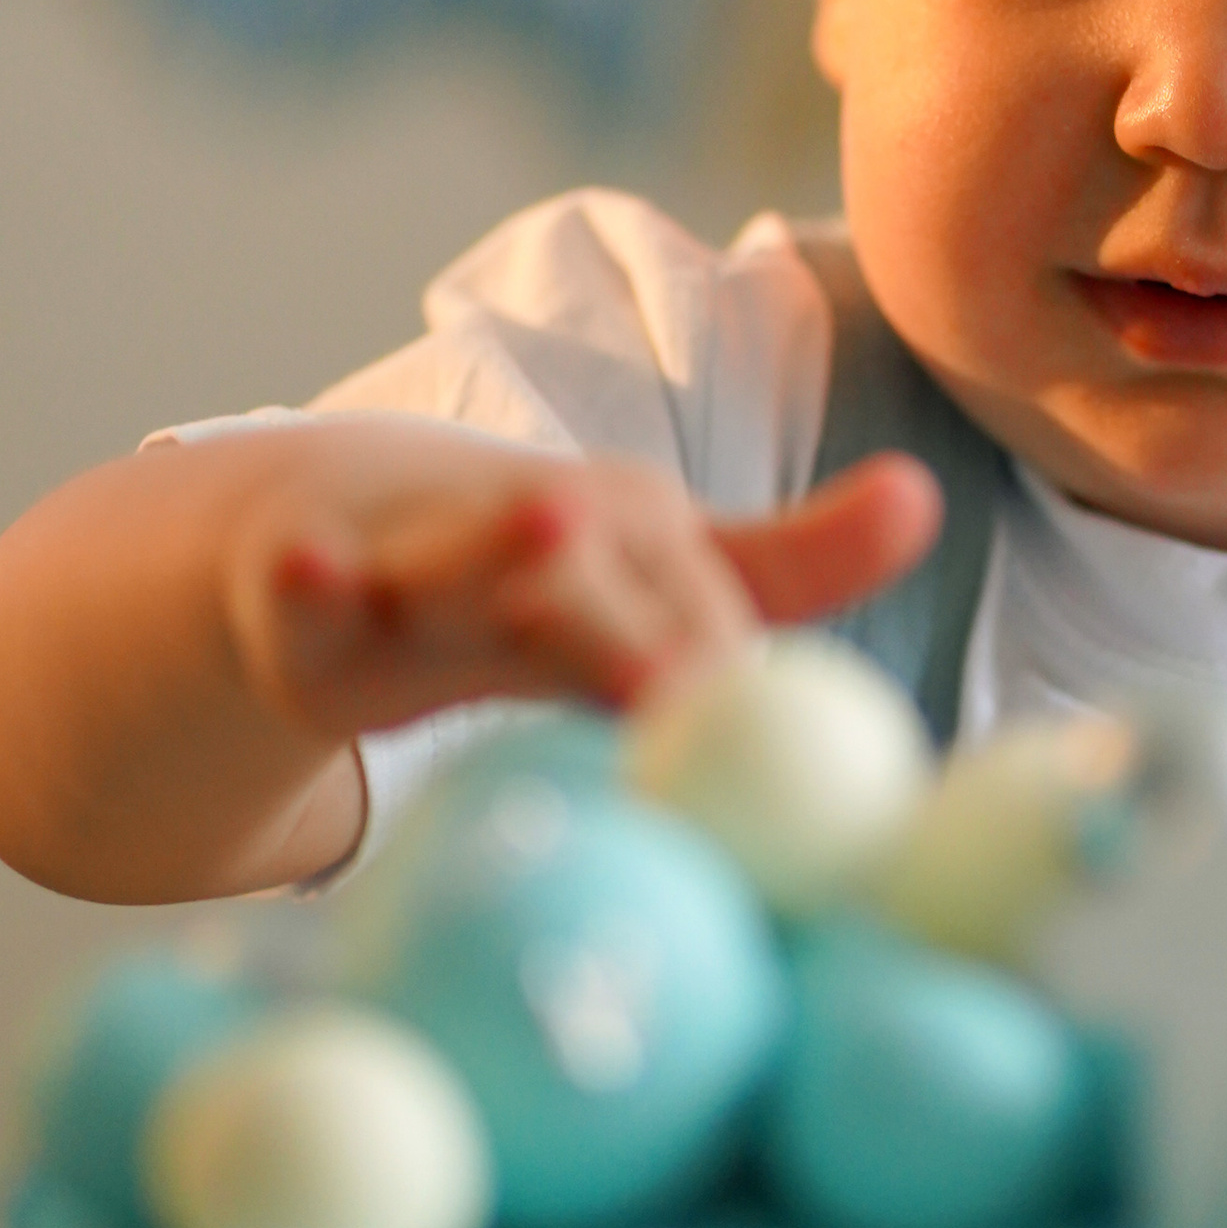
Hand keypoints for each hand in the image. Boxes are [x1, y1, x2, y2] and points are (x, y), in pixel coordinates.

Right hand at [224, 448, 942, 744]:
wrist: (321, 519)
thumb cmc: (528, 579)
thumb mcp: (654, 572)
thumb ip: (787, 563)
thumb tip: (926, 498)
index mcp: (631, 539)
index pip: (699, 614)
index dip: (726, 666)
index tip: (768, 729)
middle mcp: (533, 532)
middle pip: (604, 578)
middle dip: (650, 617)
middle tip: (701, 672)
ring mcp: (417, 554)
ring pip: (459, 563)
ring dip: (495, 553)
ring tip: (548, 533)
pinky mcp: (306, 591)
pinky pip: (304, 592)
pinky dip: (305, 579)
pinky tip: (300, 566)